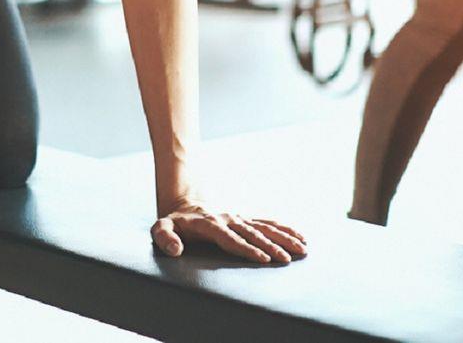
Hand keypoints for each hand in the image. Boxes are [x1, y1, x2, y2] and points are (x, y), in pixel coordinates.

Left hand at [150, 198, 307, 264]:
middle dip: (270, 246)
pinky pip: (267, 223)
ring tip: (302, 248)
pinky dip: (284, 229)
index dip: (246, 248)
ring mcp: (238, 218)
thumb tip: (176, 250)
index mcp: (210, 224)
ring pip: (264, 227)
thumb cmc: (173, 223)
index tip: (262, 258)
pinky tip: (299, 237)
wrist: (185, 203)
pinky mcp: (245, 219)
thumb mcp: (160, 228)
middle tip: (287, 259)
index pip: (230, 239)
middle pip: (252, 234)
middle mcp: (228, 219)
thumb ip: (165, 238)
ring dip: (283, 238)